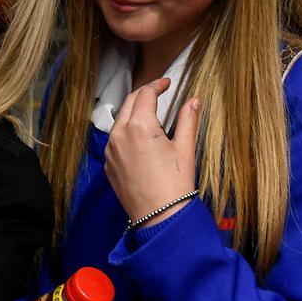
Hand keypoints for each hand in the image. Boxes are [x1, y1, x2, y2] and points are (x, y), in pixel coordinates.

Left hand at [104, 78, 199, 227]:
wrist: (159, 217)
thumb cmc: (176, 184)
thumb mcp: (185, 149)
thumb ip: (188, 120)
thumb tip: (193, 100)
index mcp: (139, 127)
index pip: (146, 95)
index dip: (157, 85)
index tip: (167, 83)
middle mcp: (119, 135)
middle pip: (129, 103)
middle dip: (144, 94)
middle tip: (158, 92)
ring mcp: (110, 150)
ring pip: (119, 120)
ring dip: (133, 112)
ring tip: (149, 112)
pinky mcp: (108, 164)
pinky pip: (114, 139)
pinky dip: (125, 131)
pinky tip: (139, 136)